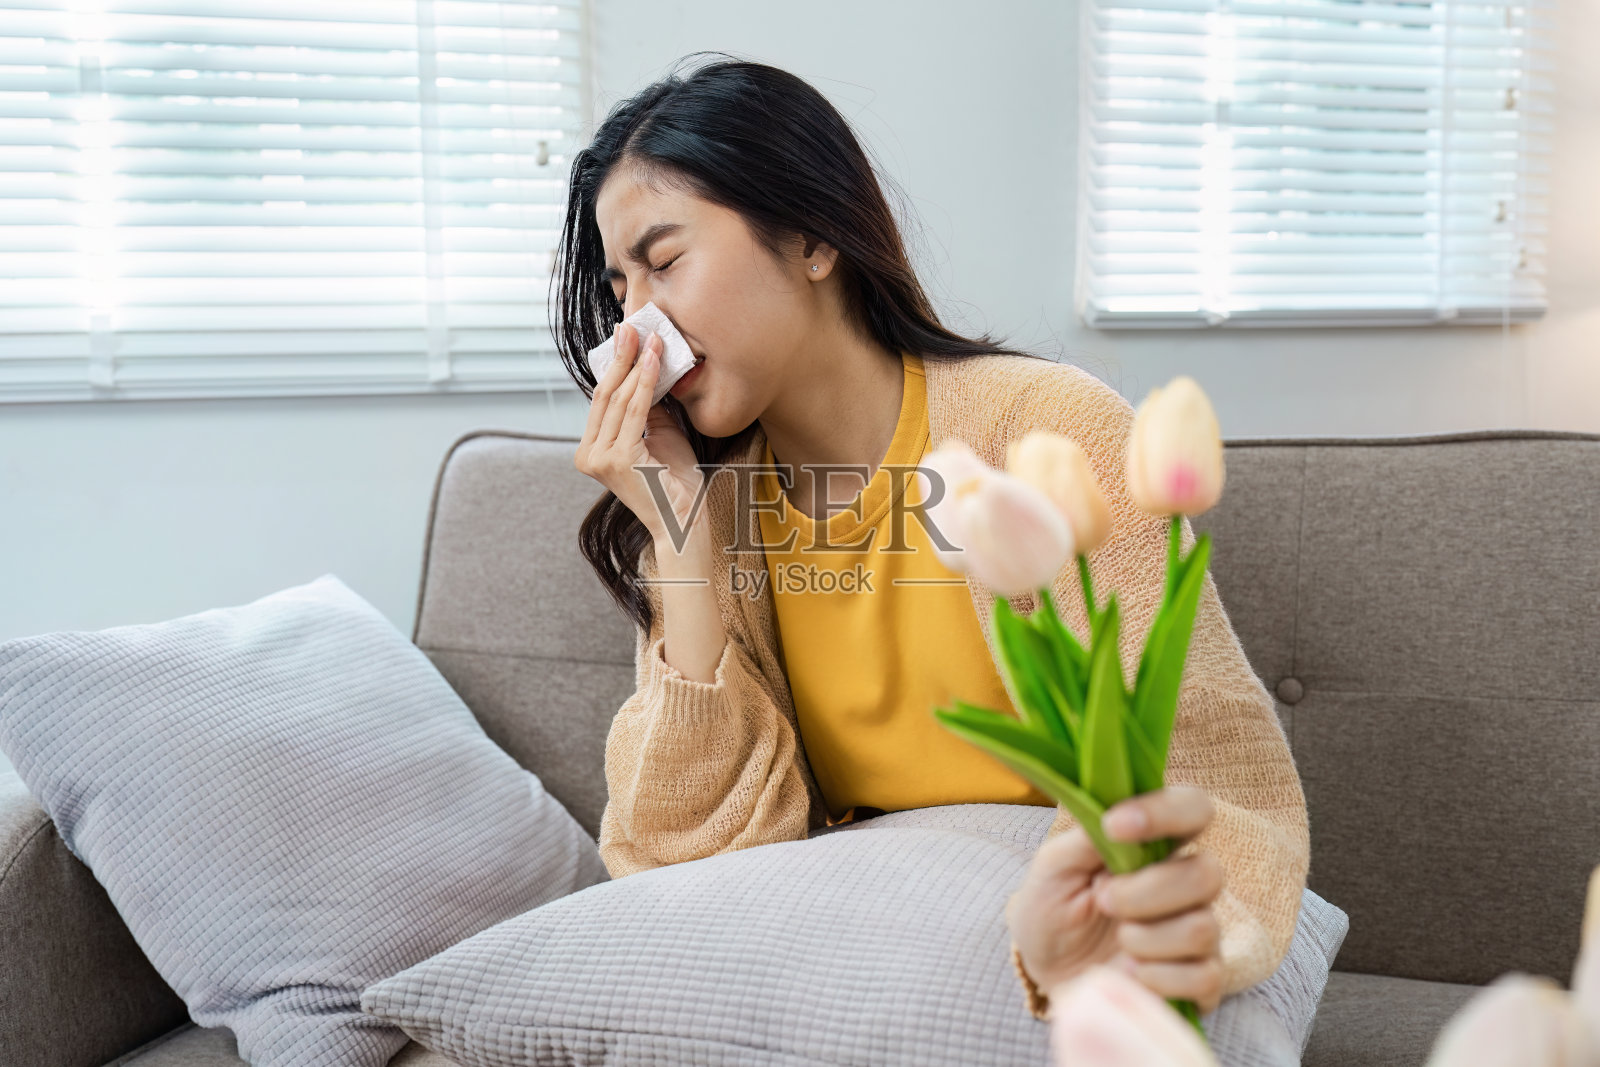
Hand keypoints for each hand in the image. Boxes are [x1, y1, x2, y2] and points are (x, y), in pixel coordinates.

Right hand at [574, 321, 703, 543]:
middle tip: (632, 327)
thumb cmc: (675, 481)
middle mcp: (588, 456)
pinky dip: (646, 382)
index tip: (626, 338)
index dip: (614, 367)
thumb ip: (647, 408)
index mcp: (591, 451)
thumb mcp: (658, 435)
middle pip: (605, 396)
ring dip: (637, 365)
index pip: (601, 401)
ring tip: (651, 338)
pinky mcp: (618, 460)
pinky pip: (635, 411)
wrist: (685, 519)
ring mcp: (600, 459)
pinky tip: (654, 360)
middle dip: (620, 358)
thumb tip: (648, 368)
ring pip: (619, 400)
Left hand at [1006, 785, 1226, 1015]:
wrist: (1047, 971)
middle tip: (1103, 900)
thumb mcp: (1053, 869)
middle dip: (1145, 891)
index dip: (1164, 812)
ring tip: (1117, 940)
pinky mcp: (1200, 978)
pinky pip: (1204, 977)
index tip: (1114, 826)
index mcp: (1156, 845)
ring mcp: (1197, 930)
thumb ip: (1084, 840)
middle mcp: (1186, 883)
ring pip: (1202, 928)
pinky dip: (1158, 977)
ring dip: (1145, 938)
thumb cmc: (1053, 909)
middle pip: (1207, 873)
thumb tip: (1112, 818)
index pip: (1192, 808)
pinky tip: (1131, 972)